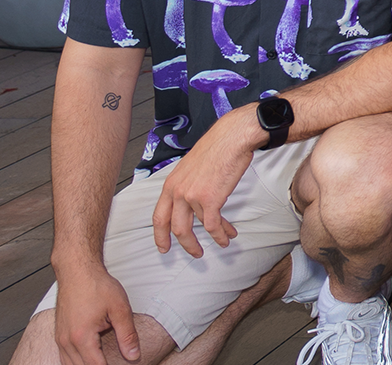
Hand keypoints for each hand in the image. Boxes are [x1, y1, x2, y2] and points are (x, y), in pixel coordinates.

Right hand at [51, 263, 141, 364]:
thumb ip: (127, 335)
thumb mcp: (120, 309)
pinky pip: (65, 357)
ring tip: (103, 361)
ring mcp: (60, 339)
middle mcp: (66, 341)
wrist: (77, 271)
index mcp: (81, 337)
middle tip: (112, 363)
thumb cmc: (97, 286)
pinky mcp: (59, 335)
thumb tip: (133, 355)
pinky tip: (89, 359)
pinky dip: (76, 362)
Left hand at [151, 108, 260, 257]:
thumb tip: (192, 196)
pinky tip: (228, 236)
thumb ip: (187, 183)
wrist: (232, 138)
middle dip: (186, 244)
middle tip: (195, 252)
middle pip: (175, 228)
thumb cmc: (217, 147)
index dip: (160, 235)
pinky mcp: (210, 199)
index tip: (164, 247)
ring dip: (210, 239)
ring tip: (220, 243)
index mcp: (171, 184)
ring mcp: (192, 197)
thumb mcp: (191, 166)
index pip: (159, 216)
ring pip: (196, 228)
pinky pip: (213, 225)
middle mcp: (177, 192)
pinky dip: (221, 234)